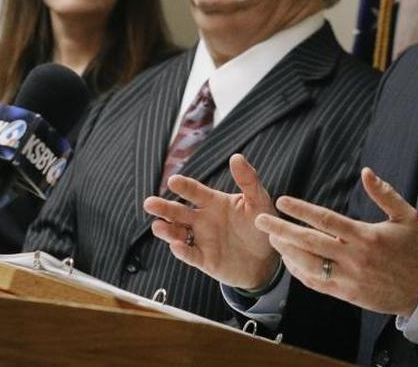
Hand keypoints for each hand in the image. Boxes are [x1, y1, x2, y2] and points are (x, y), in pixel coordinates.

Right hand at [143, 154, 280, 289]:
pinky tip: (176, 246)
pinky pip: (190, 255)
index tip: (173, 180)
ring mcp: (201, 240)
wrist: (268, 260)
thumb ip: (248, 181)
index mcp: (213, 202)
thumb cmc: (261, 226)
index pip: (194, 192)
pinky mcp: (204, 260)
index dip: (184, 186)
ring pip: (178, 233)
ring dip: (167, 230)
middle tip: (149, 203)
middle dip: (163, 207)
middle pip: (178, 212)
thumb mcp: (259, 201)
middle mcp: (203, 219)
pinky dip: (182, 251)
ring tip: (157, 226)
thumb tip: (236, 157)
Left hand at [254, 167, 417, 316]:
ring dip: (286, 250)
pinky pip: (316, 283)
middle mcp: (353, 257)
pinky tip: (288, 260)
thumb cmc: (413, 250)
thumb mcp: (407, 217)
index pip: (326, 220)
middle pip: (310, 241)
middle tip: (260, 219)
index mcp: (365, 236)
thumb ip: (385, 193)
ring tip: (270, 237)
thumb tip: (366, 171)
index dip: (302, 210)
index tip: (282, 201)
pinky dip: (299, 272)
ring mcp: (348, 278)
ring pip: (309, 263)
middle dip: (282, 229)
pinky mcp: (346, 294)